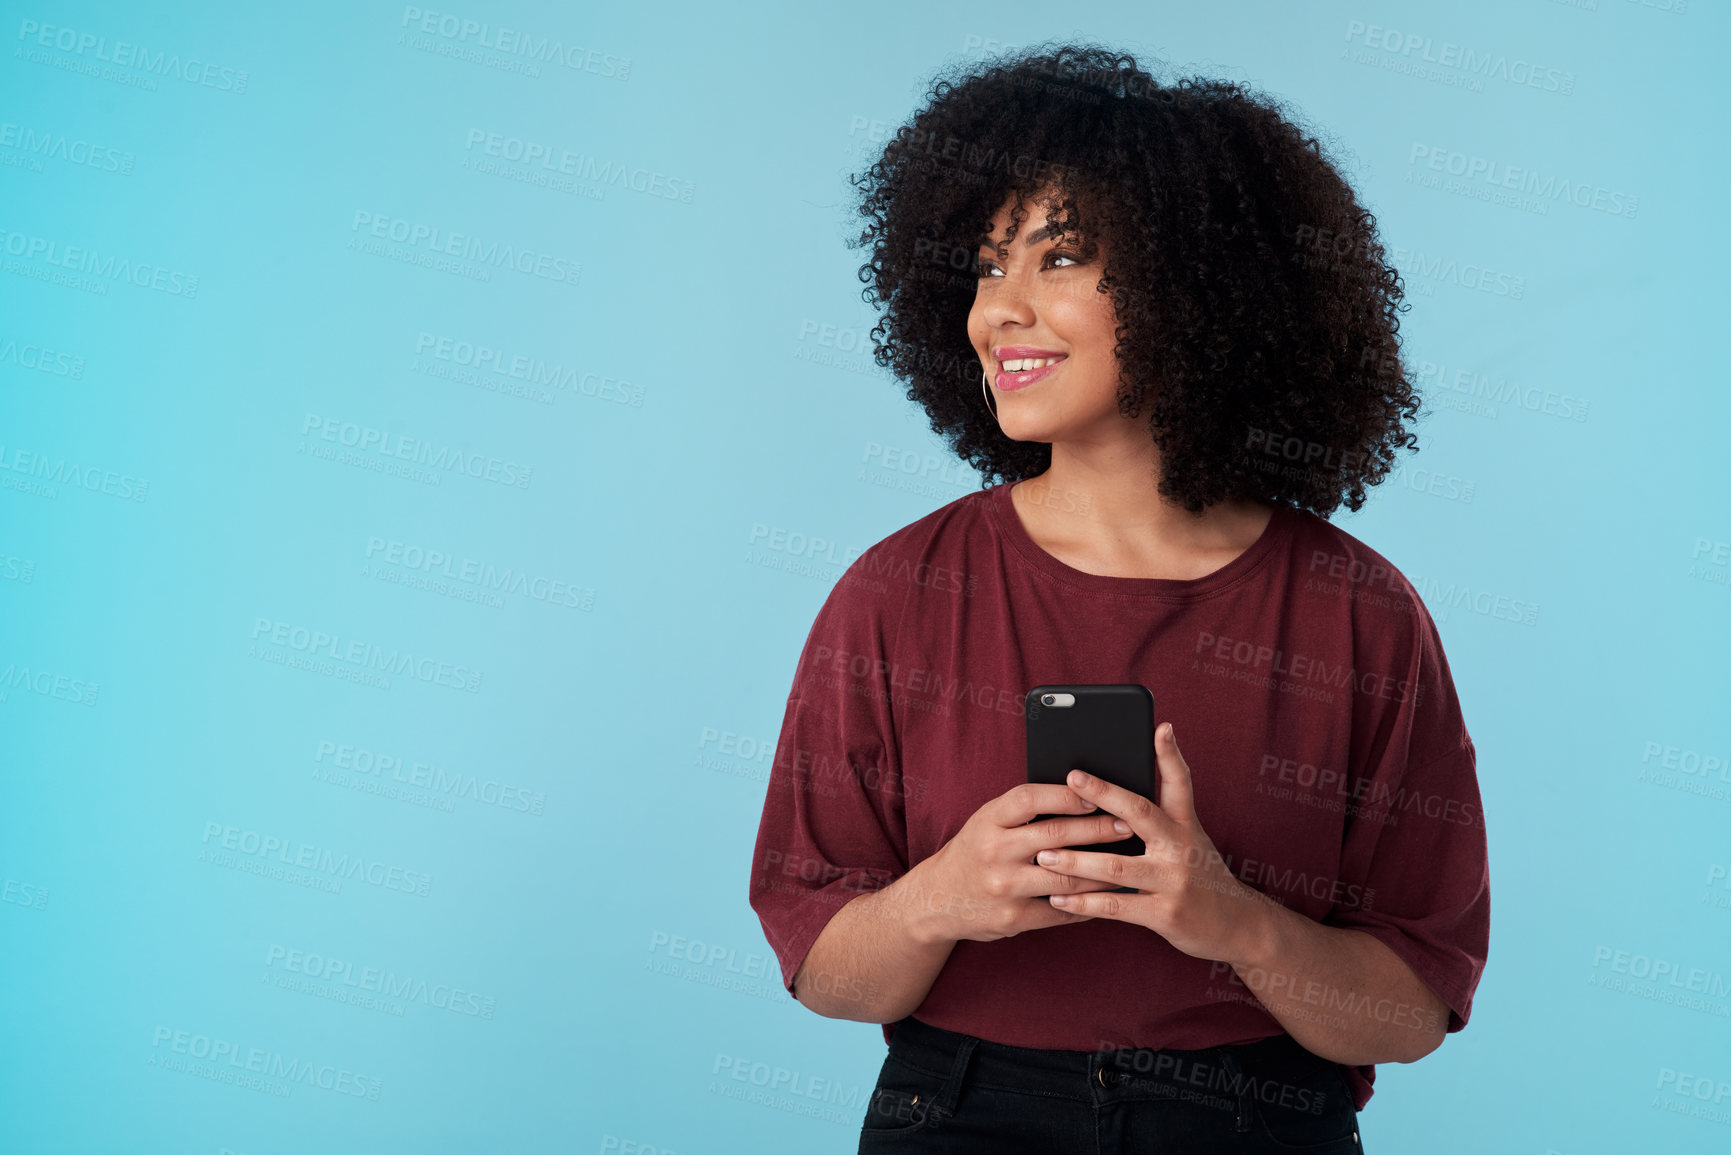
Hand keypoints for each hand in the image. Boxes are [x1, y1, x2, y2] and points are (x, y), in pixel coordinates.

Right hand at [902, 783, 1136, 944]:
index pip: (1030, 799)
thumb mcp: (987, 822)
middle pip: (1055, 836)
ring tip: (1127, 862)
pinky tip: (1107, 895)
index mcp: (988, 820)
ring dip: (1102, 870)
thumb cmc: (974, 852)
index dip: (1066, 796)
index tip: (1097, 794)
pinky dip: (1087, 903)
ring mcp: (1004, 887)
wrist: (936, 899)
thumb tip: (1080, 796)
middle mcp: (994, 851)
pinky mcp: (1013, 918)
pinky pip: (1060, 909)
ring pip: (1065, 877)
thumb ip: (1023, 812)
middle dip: (1097, 830)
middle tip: (1128, 826)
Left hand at [1035, 723, 1270, 964]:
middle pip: (1140, 812)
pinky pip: (1116, 905)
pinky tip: (1057, 899)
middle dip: (1104, 793)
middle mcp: (1182, 847)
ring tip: (1043, 855)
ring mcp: (1173, 880)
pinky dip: (1083, 903)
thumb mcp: (1190, 839)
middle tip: (1071, 778)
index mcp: (1186, 824)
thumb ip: (1161, 815)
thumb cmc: (1201, 876)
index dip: (1170, 754)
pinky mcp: (1165, 913)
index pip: (1180, 782)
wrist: (1238, 924)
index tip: (1160, 727)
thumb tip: (1122, 791)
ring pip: (1116, 865)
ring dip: (1076, 861)